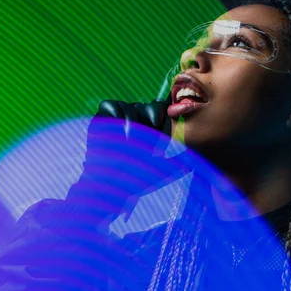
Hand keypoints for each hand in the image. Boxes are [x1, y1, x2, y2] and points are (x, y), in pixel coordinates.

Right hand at [67, 98, 188, 223]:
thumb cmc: (136, 181)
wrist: (112, 185)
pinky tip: (120, 130)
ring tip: (131, 138)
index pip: (160, 111)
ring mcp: (118, 122)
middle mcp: (135, 124)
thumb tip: (190, 164)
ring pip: (130, 105)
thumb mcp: (163, 172)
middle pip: (146, 105)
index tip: (163, 128)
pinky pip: (109, 105)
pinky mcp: (100, 121)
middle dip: (150, 115)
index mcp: (150, 132)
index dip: (163, 115)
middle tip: (151, 129)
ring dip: (133, 118)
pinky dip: (115, 112)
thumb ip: (177, 165)